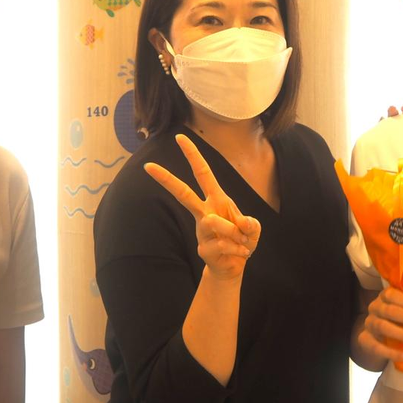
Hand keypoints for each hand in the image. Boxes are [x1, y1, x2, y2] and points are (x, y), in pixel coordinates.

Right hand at [144, 134, 261, 280]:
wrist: (235, 265)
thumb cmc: (242, 239)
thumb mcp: (254, 229)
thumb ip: (252, 224)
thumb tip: (243, 223)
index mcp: (216, 199)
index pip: (202, 172)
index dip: (192, 155)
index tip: (179, 137)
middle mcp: (205, 212)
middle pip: (183, 193)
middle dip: (167, 179)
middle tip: (148, 166)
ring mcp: (201, 231)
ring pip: (212, 222)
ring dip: (234, 231)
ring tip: (243, 241)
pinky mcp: (203, 249)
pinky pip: (223, 245)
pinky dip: (239, 248)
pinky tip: (241, 252)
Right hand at [357, 287, 402, 365]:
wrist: (377, 336)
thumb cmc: (399, 318)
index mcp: (386, 296)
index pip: (393, 294)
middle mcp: (375, 307)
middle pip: (391, 311)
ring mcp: (369, 323)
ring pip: (383, 327)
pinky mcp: (364, 340)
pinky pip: (376, 347)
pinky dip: (392, 353)